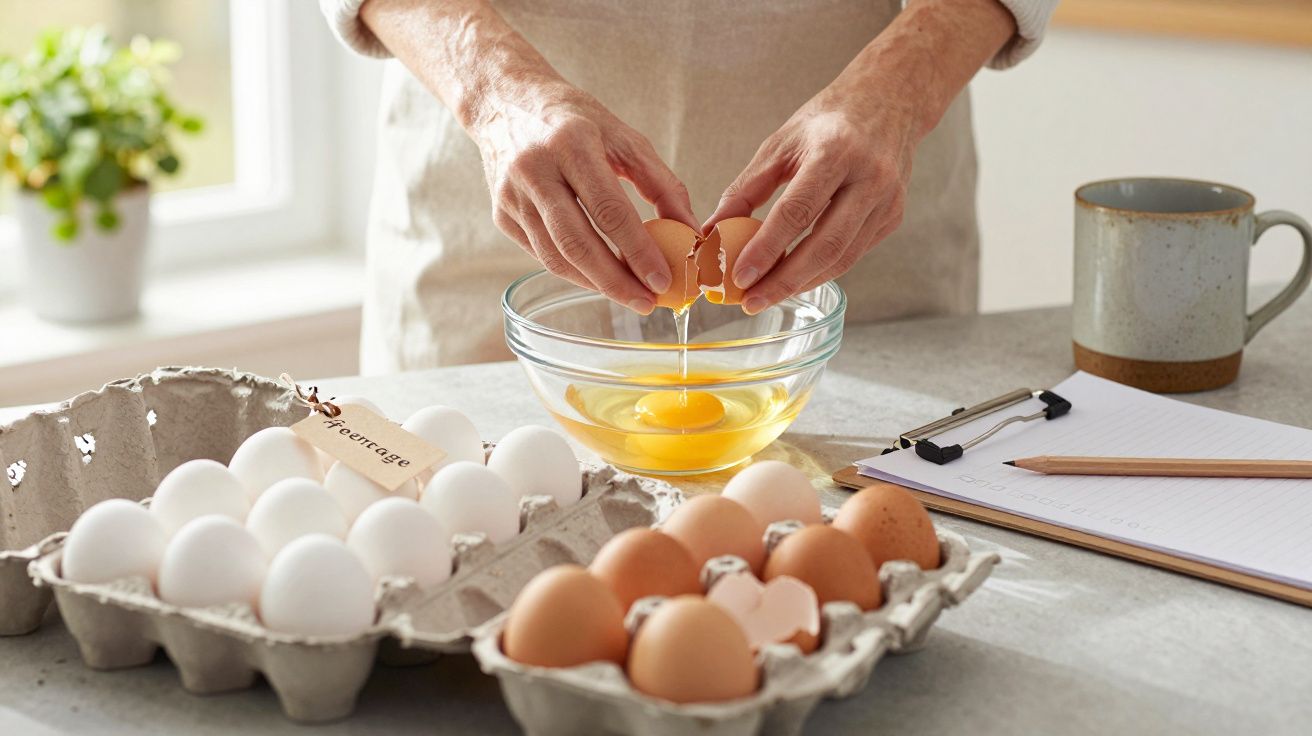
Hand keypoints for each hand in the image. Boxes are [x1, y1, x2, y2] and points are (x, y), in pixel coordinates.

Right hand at [474, 82, 696, 313]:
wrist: (504, 102)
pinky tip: (599, 278)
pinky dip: (574, 273)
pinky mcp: (501, 214)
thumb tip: (689, 231)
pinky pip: (541, 255)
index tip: (662, 279)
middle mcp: (534, 170)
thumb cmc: (573, 119)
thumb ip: (660, 183)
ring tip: (629, 295)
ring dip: (596, 284)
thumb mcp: (623, 137)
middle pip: (578, 243)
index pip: (609, 210)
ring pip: (556, 257)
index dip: (638, 250)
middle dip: (616, 281)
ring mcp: (511, 195)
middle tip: (647, 302)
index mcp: (570, 143)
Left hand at [704, 74, 919, 314]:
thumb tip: (713, 230)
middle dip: (784, 280)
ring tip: (766, 295)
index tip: (739, 276)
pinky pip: (854, 254)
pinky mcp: (893, 216)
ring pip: (842, 257)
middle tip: (750, 301)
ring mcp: (887, 200)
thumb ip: (746, 188)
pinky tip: (795, 278)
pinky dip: (821, 271)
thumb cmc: (826, 123)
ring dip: (802, 282)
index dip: (767, 248)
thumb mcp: (780, 144)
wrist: (888, 102)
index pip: (797, 211)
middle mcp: (869, 177)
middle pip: (825, 244)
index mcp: (835, 151)